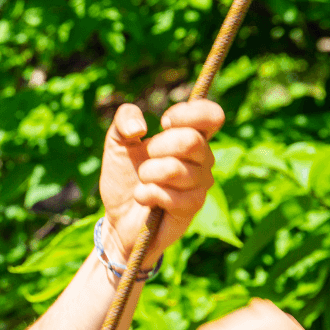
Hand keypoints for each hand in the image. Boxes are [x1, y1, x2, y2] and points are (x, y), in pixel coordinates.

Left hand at [98, 100, 224, 263]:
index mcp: (190, 135)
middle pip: (191, 141)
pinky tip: (143, 197)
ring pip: (177, 170)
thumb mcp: (117, 141)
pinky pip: (174, 196)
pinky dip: (149, 194)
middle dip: (157, 147)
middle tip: (145, 158)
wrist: (118, 215)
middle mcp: (203, 157)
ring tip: (142, 180)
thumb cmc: (124, 176)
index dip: (188, 114)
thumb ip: (124, 119)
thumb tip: (139, 127)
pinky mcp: (193, 206)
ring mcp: (201, 183)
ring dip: (148, 174)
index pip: (212, 115)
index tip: (164, 123)